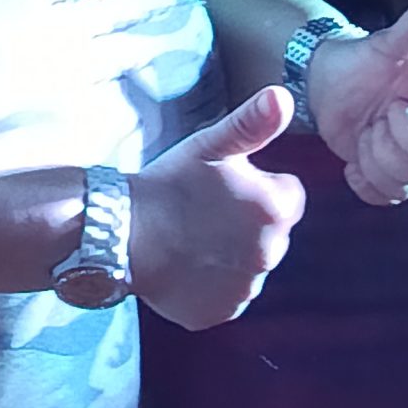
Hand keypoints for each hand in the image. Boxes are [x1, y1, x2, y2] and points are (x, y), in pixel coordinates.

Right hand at [130, 85, 305, 330]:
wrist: (120, 231)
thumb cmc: (168, 183)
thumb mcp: (211, 145)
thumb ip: (253, 123)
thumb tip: (282, 94)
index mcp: (277, 209)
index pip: (287, 194)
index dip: (257, 186)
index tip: (222, 186)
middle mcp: (271, 254)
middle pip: (271, 233)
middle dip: (247, 223)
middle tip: (203, 211)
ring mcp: (246, 288)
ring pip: (248, 265)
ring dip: (230, 254)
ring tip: (191, 237)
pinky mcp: (220, 312)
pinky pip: (225, 295)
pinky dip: (210, 284)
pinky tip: (185, 264)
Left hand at [305, 0, 407, 206]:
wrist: (330, 83)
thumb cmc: (365, 60)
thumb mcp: (394, 40)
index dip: (407, 127)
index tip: (391, 105)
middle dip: (384, 143)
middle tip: (374, 117)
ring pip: (402, 185)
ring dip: (371, 159)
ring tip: (365, 131)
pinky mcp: (395, 179)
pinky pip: (385, 198)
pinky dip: (362, 179)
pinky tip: (354, 154)